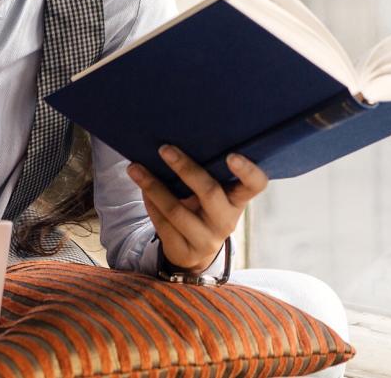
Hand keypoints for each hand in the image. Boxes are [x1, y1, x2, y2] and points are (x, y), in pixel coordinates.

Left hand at [127, 145, 267, 271]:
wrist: (196, 251)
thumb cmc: (204, 208)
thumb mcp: (215, 194)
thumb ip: (207, 173)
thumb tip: (177, 138)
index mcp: (238, 200)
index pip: (255, 185)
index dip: (247, 171)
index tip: (231, 155)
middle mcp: (226, 221)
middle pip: (209, 193)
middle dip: (185, 169)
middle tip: (164, 148)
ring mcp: (206, 240)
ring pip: (176, 211)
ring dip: (153, 186)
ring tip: (135, 167)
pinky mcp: (184, 251)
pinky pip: (163, 225)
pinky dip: (150, 203)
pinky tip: (140, 188)